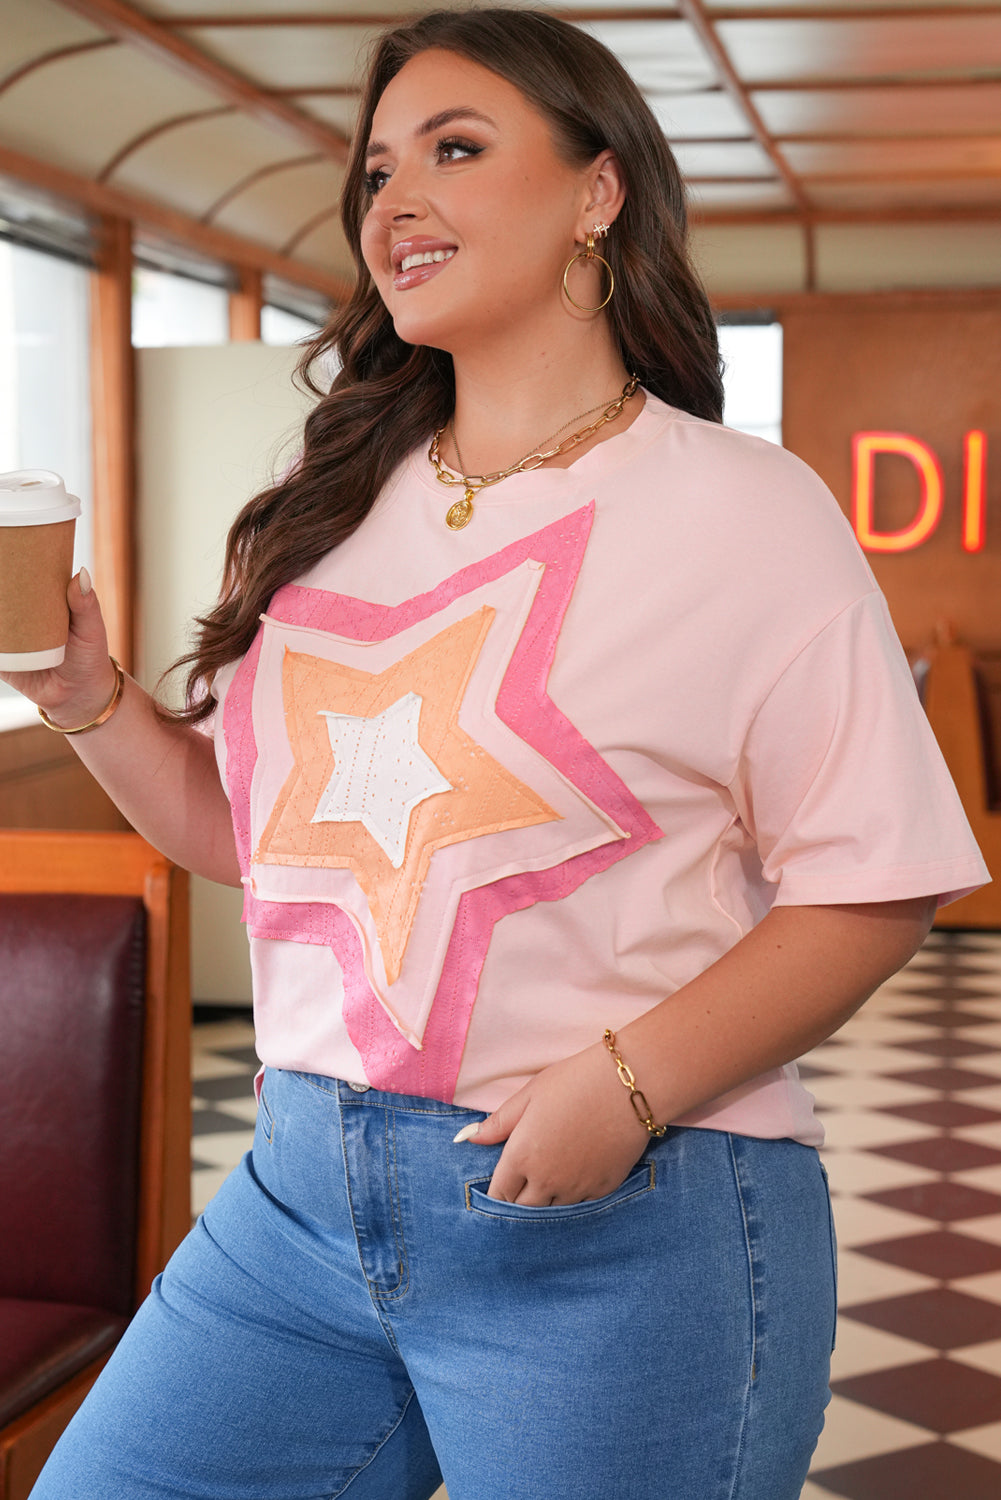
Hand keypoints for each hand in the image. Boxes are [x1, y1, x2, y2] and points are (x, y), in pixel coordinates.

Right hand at [0, 569, 117, 726]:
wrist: (80, 696)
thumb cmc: (90, 657)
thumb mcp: (91, 628)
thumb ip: (85, 603)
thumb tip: (80, 572)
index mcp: (41, 600)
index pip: (20, 574)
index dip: (8, 558)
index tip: (2, 539)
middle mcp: (20, 614)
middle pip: (0, 591)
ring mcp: (8, 636)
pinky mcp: (0, 659)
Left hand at [455, 1041, 651, 1204]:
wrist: (631, 1086)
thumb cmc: (576, 1081)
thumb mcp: (530, 1094)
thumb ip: (498, 1123)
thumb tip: (467, 1139)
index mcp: (522, 1156)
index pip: (499, 1193)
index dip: (497, 1192)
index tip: (500, 1186)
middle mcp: (547, 1180)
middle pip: (522, 1209)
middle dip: (518, 1200)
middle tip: (522, 1183)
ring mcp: (576, 1188)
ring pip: (551, 1209)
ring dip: (545, 1199)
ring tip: (550, 1175)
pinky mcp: (602, 1189)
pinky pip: (579, 1204)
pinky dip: (572, 1195)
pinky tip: (576, 1173)